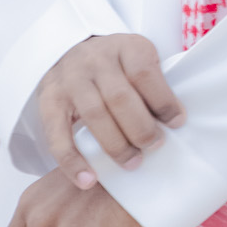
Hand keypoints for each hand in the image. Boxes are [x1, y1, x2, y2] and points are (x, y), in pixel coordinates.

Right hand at [38, 33, 183, 186]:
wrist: (72, 52)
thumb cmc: (117, 66)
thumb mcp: (138, 60)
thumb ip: (154, 84)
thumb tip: (174, 122)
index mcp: (124, 46)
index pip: (144, 73)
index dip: (163, 101)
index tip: (177, 123)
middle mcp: (95, 59)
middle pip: (120, 97)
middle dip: (141, 128)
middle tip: (154, 146)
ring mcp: (70, 80)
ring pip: (94, 115)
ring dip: (116, 145)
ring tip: (132, 164)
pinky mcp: (49, 101)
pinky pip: (58, 136)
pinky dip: (73, 162)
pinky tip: (88, 180)